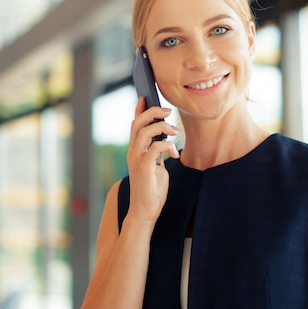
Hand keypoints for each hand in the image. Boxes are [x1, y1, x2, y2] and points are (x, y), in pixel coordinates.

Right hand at [126, 97, 178, 222]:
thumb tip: (165, 141)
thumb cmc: (152, 190)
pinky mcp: (144, 167)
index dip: (139, 109)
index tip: (145, 96)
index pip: (135, 124)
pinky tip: (174, 154)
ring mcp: (137, 159)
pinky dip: (167, 146)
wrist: (145, 212)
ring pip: (145, 131)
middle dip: (153, 112)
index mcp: (135, 150)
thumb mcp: (156, 167)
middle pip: (137, 123)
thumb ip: (157, 153)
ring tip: (175, 132)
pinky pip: (156, 147)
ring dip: (162, 127)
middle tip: (168, 111)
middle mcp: (133, 152)